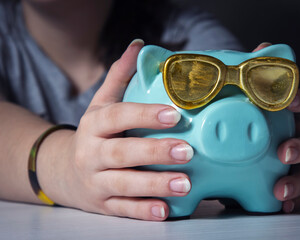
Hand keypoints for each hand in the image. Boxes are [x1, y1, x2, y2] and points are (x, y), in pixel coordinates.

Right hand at [40, 40, 192, 220]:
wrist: (63, 170)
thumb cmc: (94, 134)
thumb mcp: (101, 104)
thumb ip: (120, 75)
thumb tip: (139, 45)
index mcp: (94, 125)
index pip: (118, 116)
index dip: (144, 115)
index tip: (175, 114)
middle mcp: (91, 153)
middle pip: (122, 153)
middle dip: (154, 152)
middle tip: (187, 151)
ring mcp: (95, 181)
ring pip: (124, 184)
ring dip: (154, 185)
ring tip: (184, 184)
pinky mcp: (102, 204)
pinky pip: (122, 209)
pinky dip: (142, 211)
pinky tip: (164, 210)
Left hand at [253, 42, 299, 212]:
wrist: (233, 135)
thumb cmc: (247, 112)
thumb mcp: (247, 92)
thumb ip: (255, 72)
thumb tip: (264, 48)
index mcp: (291, 114)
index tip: (289, 102)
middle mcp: (296, 135)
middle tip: (284, 152)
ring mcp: (291, 159)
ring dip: (296, 179)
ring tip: (281, 189)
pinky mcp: (280, 178)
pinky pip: (291, 192)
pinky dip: (289, 199)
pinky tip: (280, 204)